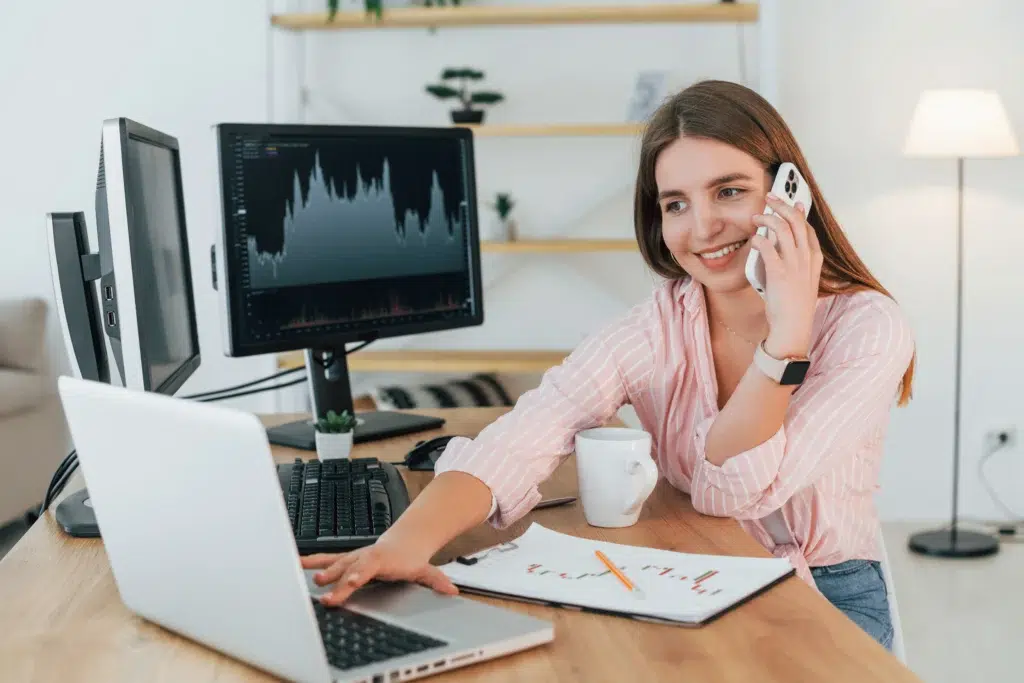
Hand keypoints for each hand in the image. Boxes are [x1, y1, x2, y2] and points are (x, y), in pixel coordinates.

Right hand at [301, 534, 458, 605]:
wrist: (404, 541)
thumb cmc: (410, 558)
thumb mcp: (424, 569)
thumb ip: (436, 580)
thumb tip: (451, 590)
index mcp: (381, 560)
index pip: (368, 569)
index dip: (359, 575)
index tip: (350, 583)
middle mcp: (365, 557)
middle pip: (348, 569)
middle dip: (336, 581)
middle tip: (324, 593)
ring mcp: (354, 557)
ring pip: (335, 563)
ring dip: (320, 570)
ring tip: (305, 578)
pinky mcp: (346, 559)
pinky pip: (327, 560)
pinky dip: (311, 561)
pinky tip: (296, 563)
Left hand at [749, 193, 822, 358]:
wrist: (792, 328)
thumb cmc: (793, 307)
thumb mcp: (801, 281)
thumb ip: (795, 263)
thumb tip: (780, 245)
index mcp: (814, 260)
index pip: (808, 228)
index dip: (798, 212)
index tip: (792, 202)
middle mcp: (806, 259)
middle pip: (796, 221)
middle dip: (782, 204)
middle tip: (770, 197)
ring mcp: (794, 265)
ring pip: (783, 229)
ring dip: (767, 218)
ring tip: (756, 217)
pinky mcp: (779, 273)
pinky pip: (768, 247)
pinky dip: (759, 239)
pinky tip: (753, 239)